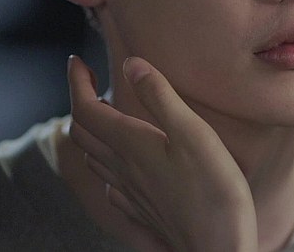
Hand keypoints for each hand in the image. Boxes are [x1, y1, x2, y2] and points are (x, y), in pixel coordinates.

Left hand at [67, 55, 257, 251]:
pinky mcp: (140, 209)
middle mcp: (122, 168)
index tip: (77, 61)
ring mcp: (129, 192)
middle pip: (81, 132)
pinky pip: (109, 182)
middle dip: (80, 101)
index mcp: (129, 145)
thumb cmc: (213, 191)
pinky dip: (106, 161)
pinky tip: (122, 159)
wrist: (218, 249)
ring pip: (92, 157)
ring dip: (91, 129)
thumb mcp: (193, 134)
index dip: (75, 81)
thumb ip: (161, 97)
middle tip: (91, 80)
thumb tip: (131, 63)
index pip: (84, 108)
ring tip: (106, 112)